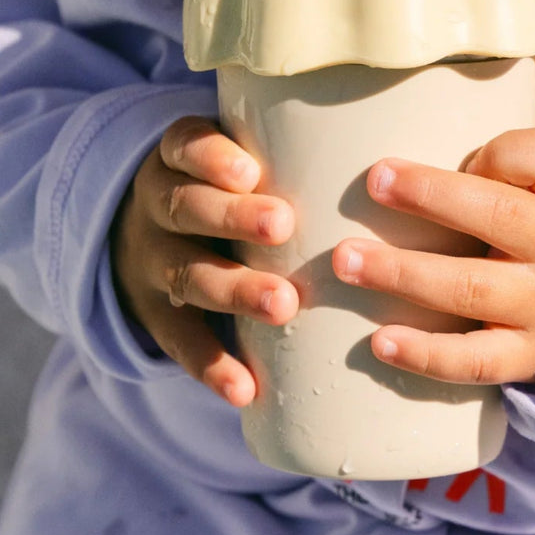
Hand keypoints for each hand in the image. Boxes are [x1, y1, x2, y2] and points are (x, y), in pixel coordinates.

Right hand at [112, 117, 297, 404]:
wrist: (135, 240)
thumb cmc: (223, 192)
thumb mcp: (232, 158)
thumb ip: (291, 152)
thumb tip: (399, 151)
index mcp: (177, 160)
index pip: (185, 146)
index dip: (212, 158)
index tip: (248, 171)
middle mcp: (159, 207)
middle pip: (187, 208)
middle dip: (233, 218)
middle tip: (281, 226)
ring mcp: (154, 263)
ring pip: (189, 275)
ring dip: (235, 290)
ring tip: (282, 305)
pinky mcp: (158, 316)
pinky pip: (181, 341)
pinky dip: (211, 366)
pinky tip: (243, 388)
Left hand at [331, 49, 534, 384]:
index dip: (508, 154)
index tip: (470, 150)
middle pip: (499, 219)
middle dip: (433, 197)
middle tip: (371, 182)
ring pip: (473, 289)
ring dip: (406, 274)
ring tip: (345, 260)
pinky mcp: (523, 355)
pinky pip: (476, 361)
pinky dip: (428, 356)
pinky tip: (378, 342)